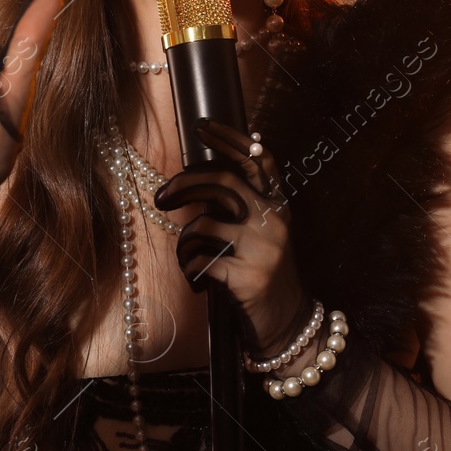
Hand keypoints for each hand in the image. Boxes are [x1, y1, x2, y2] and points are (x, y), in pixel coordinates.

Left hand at [154, 118, 308, 355]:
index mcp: (278, 206)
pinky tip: (197, 280)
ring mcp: (262, 248)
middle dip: (184, 184)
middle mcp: (274, 221)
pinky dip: (189, 269)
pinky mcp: (246, 277)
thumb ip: (244, 207)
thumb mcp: (265, 235)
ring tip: (188, 256)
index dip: (230, 139)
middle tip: (161, 196)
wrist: (289, 324)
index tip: (203, 126)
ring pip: (204, 224)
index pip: (257, 159)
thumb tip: (207, 178)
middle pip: (224, 181)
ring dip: (184, 241)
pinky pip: (200, 260)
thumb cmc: (266, 275)